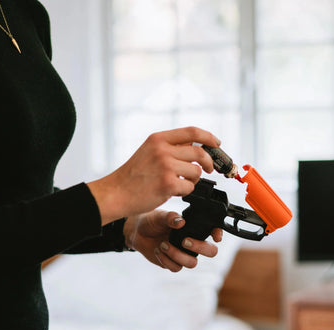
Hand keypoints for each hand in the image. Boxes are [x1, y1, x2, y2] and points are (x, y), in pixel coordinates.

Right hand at [87, 127, 219, 224]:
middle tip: (210, 169)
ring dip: (193, 180)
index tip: (217, 143)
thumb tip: (195, 146)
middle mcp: (162, 150)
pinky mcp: (168, 184)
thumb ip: (170, 147)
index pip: (192, 132)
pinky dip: (186, 191)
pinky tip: (174, 192)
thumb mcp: (148, 151)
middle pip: (199, 153)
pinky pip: (190, 187)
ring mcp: (166, 166)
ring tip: (180, 183)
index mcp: (158, 139)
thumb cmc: (132, 175)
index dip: (209, 137)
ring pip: (196, 171)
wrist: (116, 193)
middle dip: (209, 162)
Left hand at [124, 210, 222, 271]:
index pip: (213, 231)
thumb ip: (171, 217)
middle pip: (210, 251)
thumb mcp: (160, 216)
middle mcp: (192, 242)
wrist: (137, 232)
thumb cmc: (152, 221)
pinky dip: (166, 260)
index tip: (215, 236)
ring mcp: (183, 254)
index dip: (218, 234)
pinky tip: (158, 250)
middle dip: (200, 248)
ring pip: (192, 263)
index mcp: (194, 228)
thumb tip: (181, 222)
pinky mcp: (173, 263)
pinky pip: (176, 268)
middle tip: (184, 241)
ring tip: (163, 245)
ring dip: (177, 255)